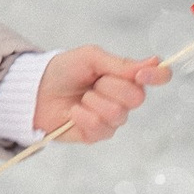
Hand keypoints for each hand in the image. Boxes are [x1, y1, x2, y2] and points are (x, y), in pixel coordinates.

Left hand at [32, 46, 168, 145]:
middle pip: (137, 97)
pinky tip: (73, 112)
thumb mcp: (91, 58)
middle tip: (93, 82)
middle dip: (110, 86)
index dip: (157, 75)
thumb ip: (121, 63)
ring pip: (117, 114)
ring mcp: (112, 119)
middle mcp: (124, 99)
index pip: (158, 76)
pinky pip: (99, 128)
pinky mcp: (97, 135)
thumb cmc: (63, 70)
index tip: (142, 74)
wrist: (36, 90)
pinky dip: (82, 116)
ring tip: (81, 97)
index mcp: (126, 76)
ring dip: (93, 101)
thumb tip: (154, 62)